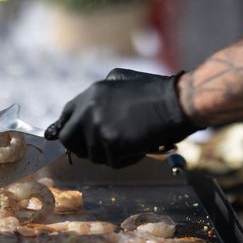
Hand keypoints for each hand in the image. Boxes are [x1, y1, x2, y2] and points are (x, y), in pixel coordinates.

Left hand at [45, 68, 200, 166]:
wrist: (178, 102)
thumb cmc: (156, 92)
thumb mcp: (122, 79)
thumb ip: (101, 95)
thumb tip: (85, 110)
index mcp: (91, 94)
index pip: (66, 116)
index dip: (66, 129)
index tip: (64, 138)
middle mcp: (89, 110)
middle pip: (68, 139)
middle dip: (81, 147)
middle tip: (100, 149)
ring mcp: (98, 127)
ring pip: (93, 155)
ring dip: (110, 154)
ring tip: (131, 142)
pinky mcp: (112, 144)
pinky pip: (112, 162)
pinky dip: (126, 160)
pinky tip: (140, 147)